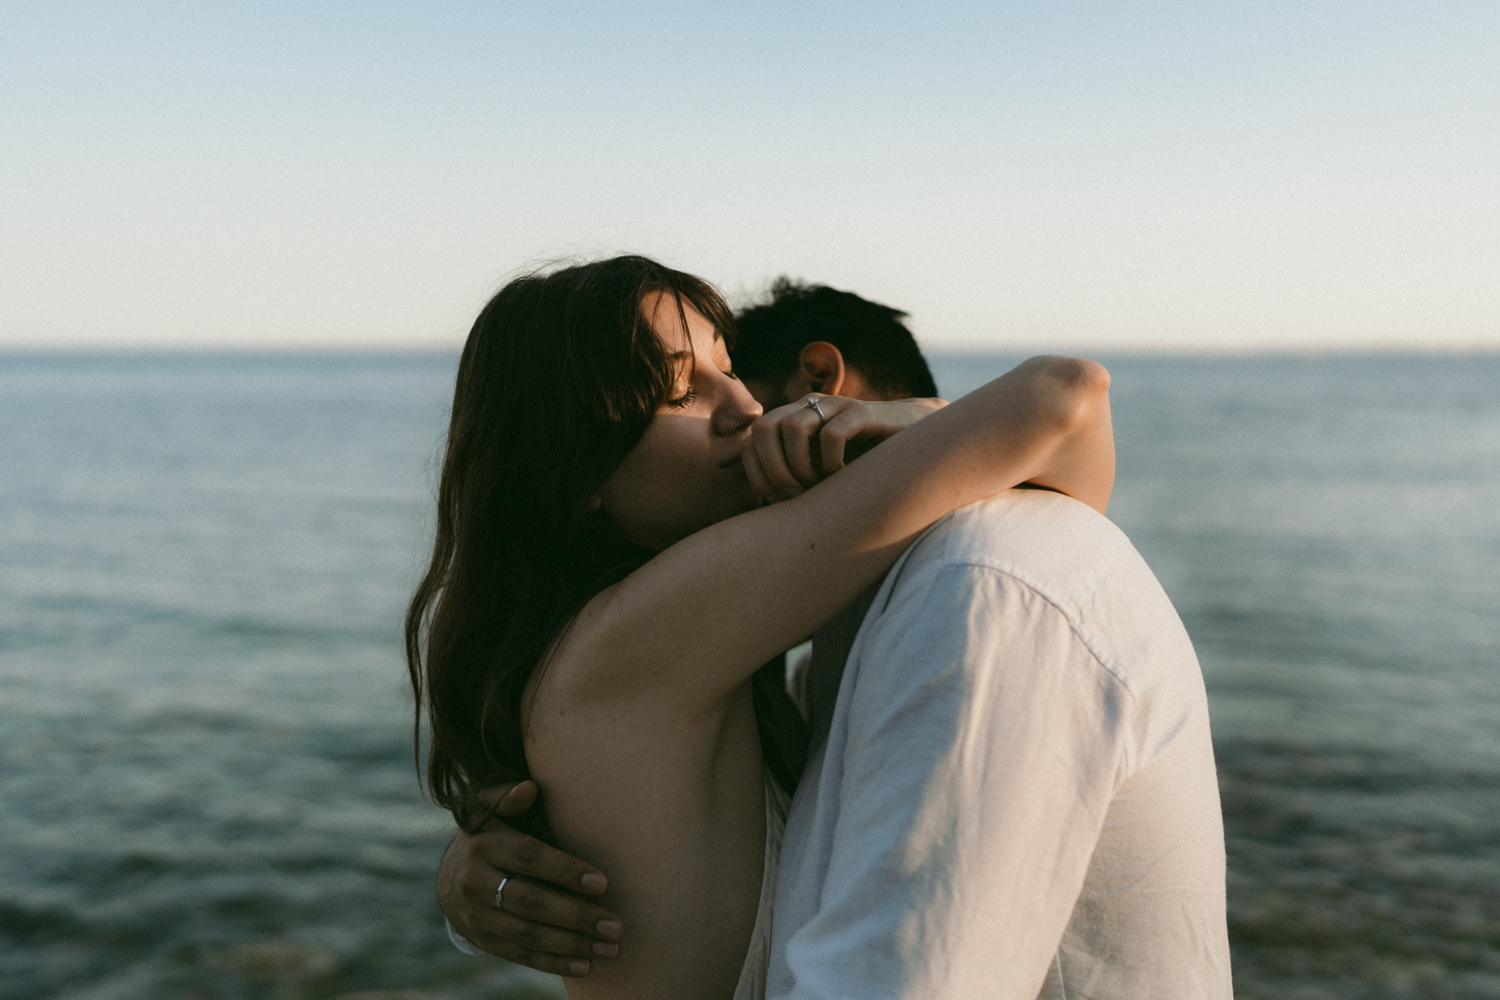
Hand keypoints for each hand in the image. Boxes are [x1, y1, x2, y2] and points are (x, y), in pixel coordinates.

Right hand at [437, 780, 622, 977]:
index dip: (565, 871)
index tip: (603, 883)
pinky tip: (585, 965)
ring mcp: (476, 915)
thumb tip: (527, 789)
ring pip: (528, 934)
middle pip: (531, 902)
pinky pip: (520, 954)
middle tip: (615, 926)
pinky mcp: (482, 939)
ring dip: (572, 944)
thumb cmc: (491, 833)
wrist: (451, 874)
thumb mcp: (492, 810)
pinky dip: (553, 962)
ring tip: (609, 948)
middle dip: (576, 916)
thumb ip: (507, 797)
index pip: (529, 859)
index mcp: (484, 844)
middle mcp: (475, 882)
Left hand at [742, 395, 946, 501]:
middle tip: (797, 492)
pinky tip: (845, 476)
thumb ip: (793, 481)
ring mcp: (834, 406)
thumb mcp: (821, 476)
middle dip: (774, 468)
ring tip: (821, 483)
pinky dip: (832, 462)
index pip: (751, 440)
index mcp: (793, 420)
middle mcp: (808, 408)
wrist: (915, 445)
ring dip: (801, 465)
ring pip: (793, 427)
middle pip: (764, 428)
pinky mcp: (861, 411)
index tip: (780, 499)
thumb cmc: (863, 468)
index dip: (758, 473)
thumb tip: (764, 507)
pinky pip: (832, 434)